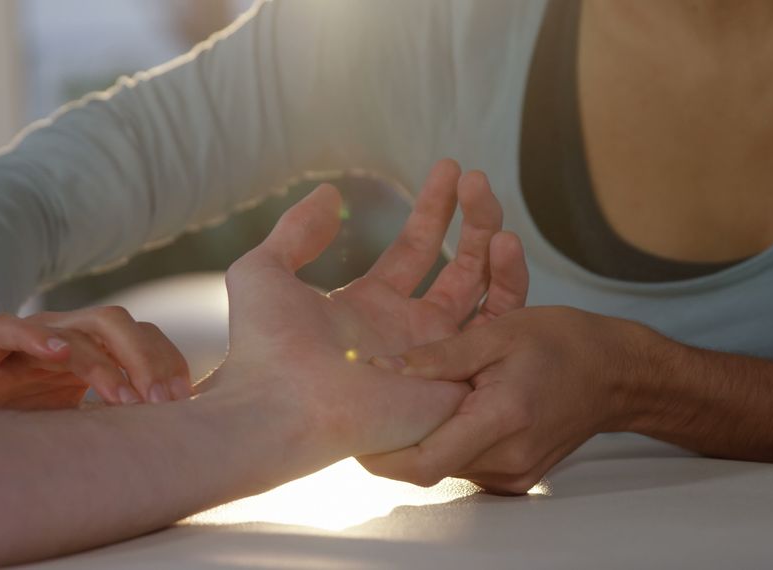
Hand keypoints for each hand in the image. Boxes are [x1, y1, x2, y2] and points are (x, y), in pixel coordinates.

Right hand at [0, 309, 191, 408]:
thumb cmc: (19, 411)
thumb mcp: (76, 418)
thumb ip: (115, 418)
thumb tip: (170, 442)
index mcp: (95, 347)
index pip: (144, 338)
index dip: (168, 362)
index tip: (185, 400)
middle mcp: (67, 334)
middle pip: (119, 324)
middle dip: (148, 359)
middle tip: (163, 402)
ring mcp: (30, 336)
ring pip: (78, 329)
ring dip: (105, 363)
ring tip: (124, 397)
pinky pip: (12, 329)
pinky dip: (38, 337)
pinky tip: (60, 354)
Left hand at [202, 160, 528, 455]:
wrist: (281, 406)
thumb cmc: (265, 347)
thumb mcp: (264, 271)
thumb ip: (296, 231)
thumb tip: (329, 195)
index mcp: (369, 307)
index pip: (414, 251)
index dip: (433, 210)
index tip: (449, 169)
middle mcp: (406, 331)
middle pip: (457, 269)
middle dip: (472, 220)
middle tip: (477, 176)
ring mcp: (434, 354)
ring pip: (483, 294)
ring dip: (494, 244)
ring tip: (491, 198)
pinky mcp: (454, 375)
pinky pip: (496, 330)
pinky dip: (508, 282)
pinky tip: (506, 241)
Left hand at [362, 306, 661, 493]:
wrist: (619, 374)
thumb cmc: (564, 344)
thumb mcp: (499, 332)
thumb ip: (438, 355)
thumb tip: (381, 367)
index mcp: (500, 419)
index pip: (423, 463)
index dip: (380, 456)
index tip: (357, 434)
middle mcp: (507, 458)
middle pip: (429, 466)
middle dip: (398, 440)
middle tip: (375, 409)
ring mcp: (514, 474)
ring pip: (446, 465)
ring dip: (426, 439)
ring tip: (413, 403)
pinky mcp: (518, 476)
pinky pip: (467, 464)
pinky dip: (450, 441)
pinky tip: (449, 411)